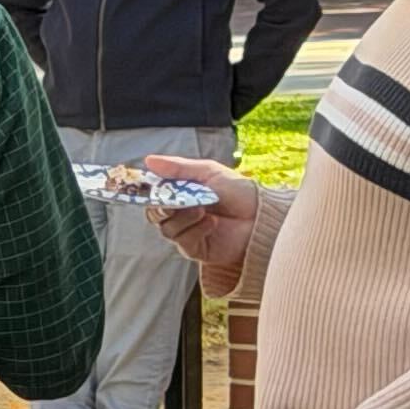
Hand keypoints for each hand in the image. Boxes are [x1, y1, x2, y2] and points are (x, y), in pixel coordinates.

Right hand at [141, 154, 256, 277]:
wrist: (262, 214)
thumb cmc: (239, 191)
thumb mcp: (208, 172)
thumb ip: (178, 168)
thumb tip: (148, 160)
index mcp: (181, 194)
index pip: (155, 194)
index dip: (147, 192)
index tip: (148, 188)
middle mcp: (181, 213)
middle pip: (154, 214)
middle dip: (160, 207)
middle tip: (172, 202)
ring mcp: (188, 232)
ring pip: (167, 228)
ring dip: (183, 217)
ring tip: (202, 209)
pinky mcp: (197, 249)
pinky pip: (183, 242)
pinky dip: (195, 230)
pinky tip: (212, 223)